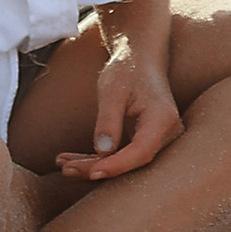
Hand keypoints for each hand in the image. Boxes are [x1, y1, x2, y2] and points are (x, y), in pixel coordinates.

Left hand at [55, 39, 182, 180]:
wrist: (140, 59)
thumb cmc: (128, 69)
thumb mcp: (112, 90)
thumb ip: (108, 120)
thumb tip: (103, 152)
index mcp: (163, 119)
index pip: (142, 151)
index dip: (117, 165)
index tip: (92, 172)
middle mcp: (167, 134)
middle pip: (132, 162)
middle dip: (97, 168)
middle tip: (66, 169)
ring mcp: (158, 140)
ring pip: (125, 163)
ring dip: (93, 166)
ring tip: (63, 166)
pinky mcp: (144, 143)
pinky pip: (122, 157)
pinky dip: (97, 160)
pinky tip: (72, 161)